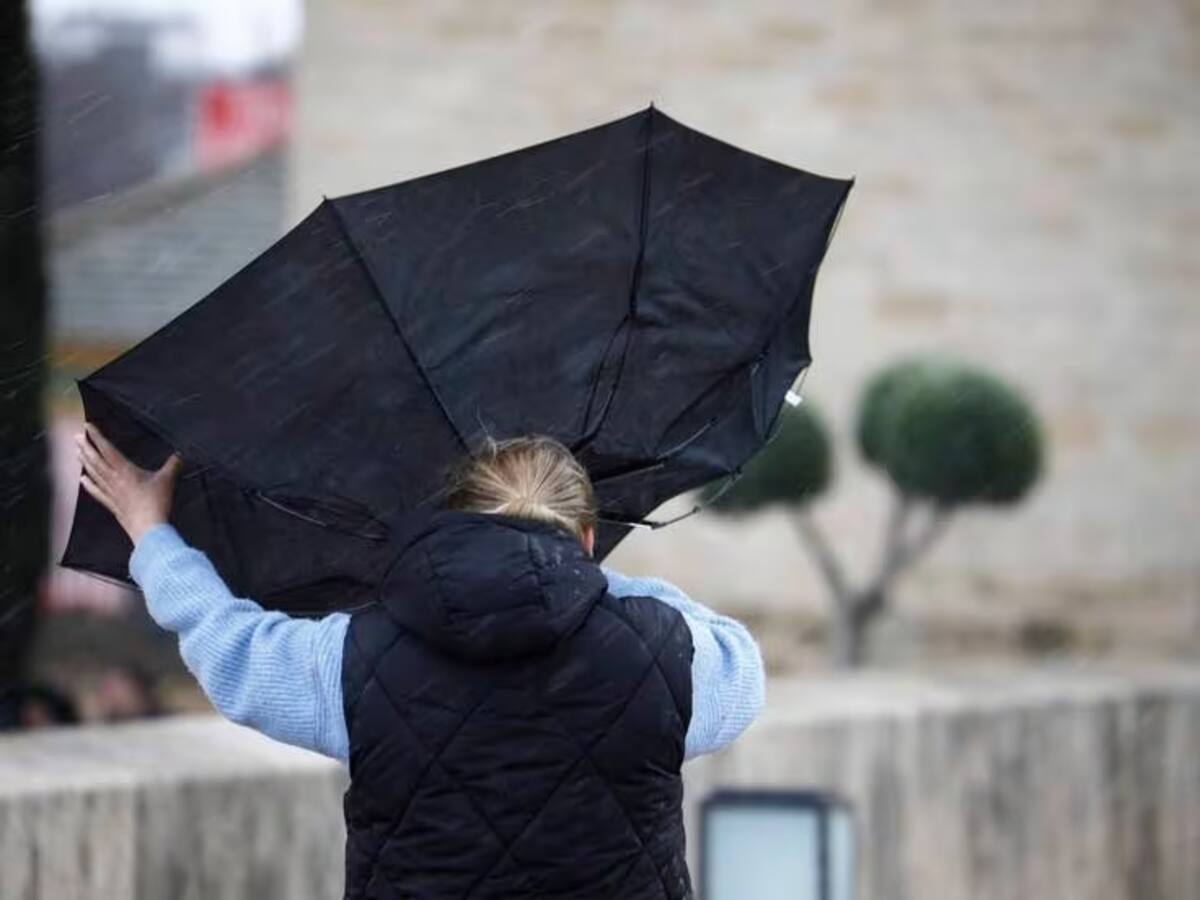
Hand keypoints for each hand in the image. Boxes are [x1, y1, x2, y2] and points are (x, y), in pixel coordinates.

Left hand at [75, 423, 183, 544]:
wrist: (148, 528)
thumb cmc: (156, 502)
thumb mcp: (167, 480)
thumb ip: (173, 464)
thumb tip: (181, 453)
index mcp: (125, 470)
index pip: (108, 450)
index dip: (97, 437)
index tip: (87, 426)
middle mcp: (114, 479)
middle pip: (96, 460)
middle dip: (86, 447)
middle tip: (76, 436)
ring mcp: (111, 492)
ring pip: (94, 474)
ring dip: (84, 462)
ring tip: (77, 451)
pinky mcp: (112, 504)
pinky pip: (97, 492)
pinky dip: (88, 485)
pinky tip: (83, 479)